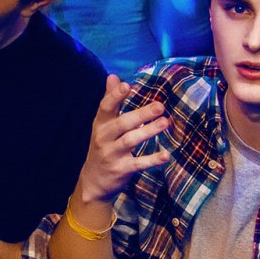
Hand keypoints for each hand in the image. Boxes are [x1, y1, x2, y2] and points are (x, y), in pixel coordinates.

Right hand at [76, 75, 171, 205]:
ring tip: (166, 123)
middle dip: (141, 114)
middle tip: (160, 106)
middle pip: (122, 123)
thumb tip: (113, 76)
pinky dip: (152, 159)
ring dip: (149, 131)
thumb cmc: (103, 146)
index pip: (106, 107)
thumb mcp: (103, 124)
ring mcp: (112, 154)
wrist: (93, 181)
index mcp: (100, 124)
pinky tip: (166, 155)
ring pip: (130, 141)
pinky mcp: (121, 170)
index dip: (115, 96)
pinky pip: (138, 164)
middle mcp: (104, 138)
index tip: (128, 86)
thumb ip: (110, 100)